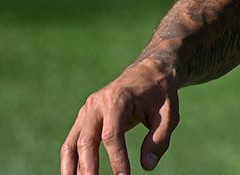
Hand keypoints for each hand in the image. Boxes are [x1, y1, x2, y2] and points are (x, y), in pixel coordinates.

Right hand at [61, 59, 179, 174]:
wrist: (147, 73)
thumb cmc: (160, 95)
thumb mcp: (169, 114)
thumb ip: (159, 139)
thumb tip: (147, 166)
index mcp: (118, 99)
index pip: (112, 134)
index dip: (117, 158)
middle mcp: (96, 105)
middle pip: (87, 140)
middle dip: (90, 167)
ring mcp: (87, 111)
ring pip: (73, 143)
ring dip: (72, 168)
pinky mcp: (84, 119)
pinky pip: (72, 143)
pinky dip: (70, 161)